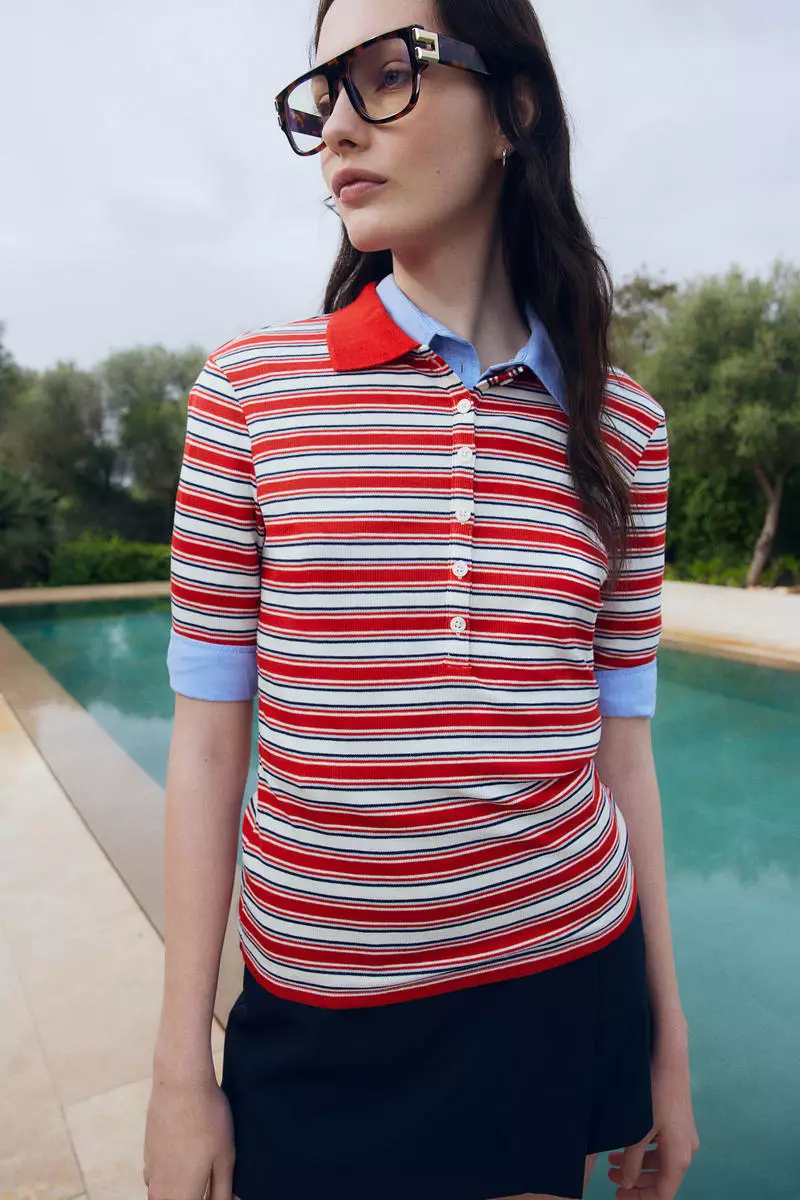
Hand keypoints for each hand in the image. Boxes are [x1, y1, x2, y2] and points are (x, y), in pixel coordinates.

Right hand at [143, 1067, 235, 1199]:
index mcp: (180, 1197)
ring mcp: (151, 1173)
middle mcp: (159, 1192)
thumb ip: (224, 1192)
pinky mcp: (148, 1156)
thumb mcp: (225, 1159)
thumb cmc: (207, 1119)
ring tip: (208, 1165)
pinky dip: (178, 1175)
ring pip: (170, 1194)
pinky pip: (163, 1177)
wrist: (179, 1082)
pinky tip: (193, 1153)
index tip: (226, 1193)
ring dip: (187, 1189)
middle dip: (200, 1194)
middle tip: (219, 1182)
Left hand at [607, 1034, 699, 1197]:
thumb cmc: (654, 1095)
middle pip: (662, 1181)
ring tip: (612, 1162)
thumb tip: (626, 1184)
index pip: (663, 1194)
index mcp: (679, 1158)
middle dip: (636, 1184)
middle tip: (611, 1179)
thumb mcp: (637, 1131)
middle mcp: (686, 1151)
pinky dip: (644, 1152)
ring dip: (638, 1166)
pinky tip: (627, 1144)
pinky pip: (663, 1148)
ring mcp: (684, 1137)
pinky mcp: (680, 1124)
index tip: (618, 1197)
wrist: (669, 1060)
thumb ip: (631, 1161)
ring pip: (661, 1163)